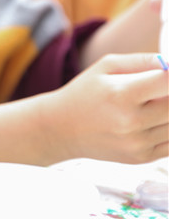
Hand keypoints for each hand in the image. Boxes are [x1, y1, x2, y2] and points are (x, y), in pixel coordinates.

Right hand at [40, 54, 167, 164]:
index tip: (167, 75)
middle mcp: (131, 121)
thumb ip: (142, 60)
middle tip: (158, 92)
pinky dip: (167, 130)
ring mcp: (138, 143)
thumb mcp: (105, 67)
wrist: (60, 129)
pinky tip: (153, 121)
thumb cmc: (83, 94)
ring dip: (168, 113)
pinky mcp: (141, 157)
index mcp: (122, 94)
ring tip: (152, 106)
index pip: (168, 82)